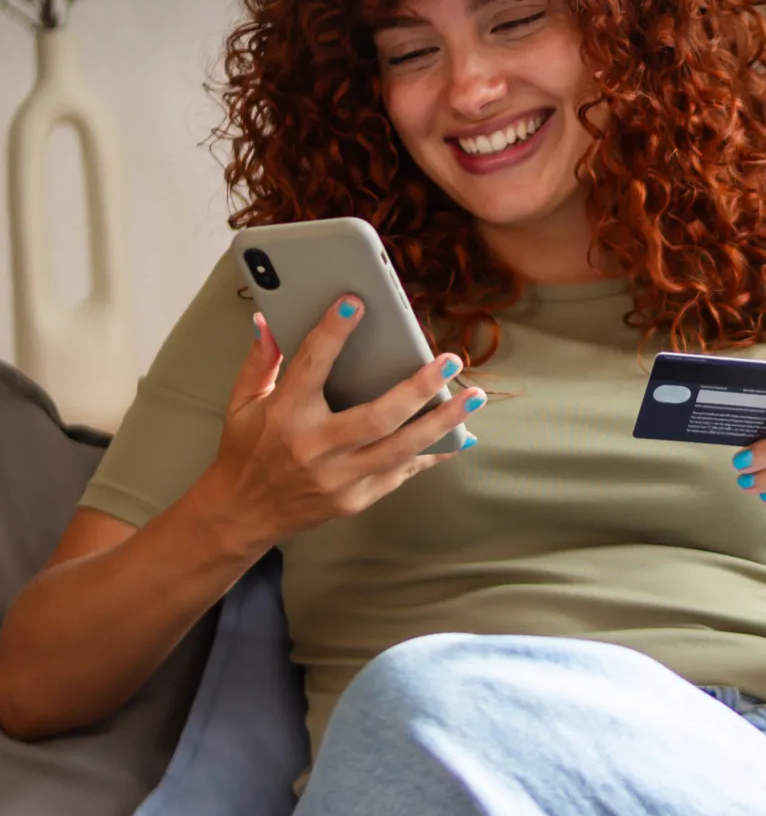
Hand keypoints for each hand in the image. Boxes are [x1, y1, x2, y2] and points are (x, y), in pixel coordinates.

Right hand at [201, 295, 482, 550]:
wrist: (243, 514)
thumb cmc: (246, 450)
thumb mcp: (243, 401)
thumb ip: (261, 359)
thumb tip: (268, 318)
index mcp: (284, 415)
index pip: (311, 366)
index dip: (333, 332)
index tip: (356, 301)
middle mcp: (314, 448)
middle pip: (376, 417)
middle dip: (417, 387)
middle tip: (450, 360)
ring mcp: (338, 478)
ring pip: (401, 449)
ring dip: (442, 422)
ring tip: (472, 397)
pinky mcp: (354, 499)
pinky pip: (401, 474)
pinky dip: (432, 454)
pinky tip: (460, 436)